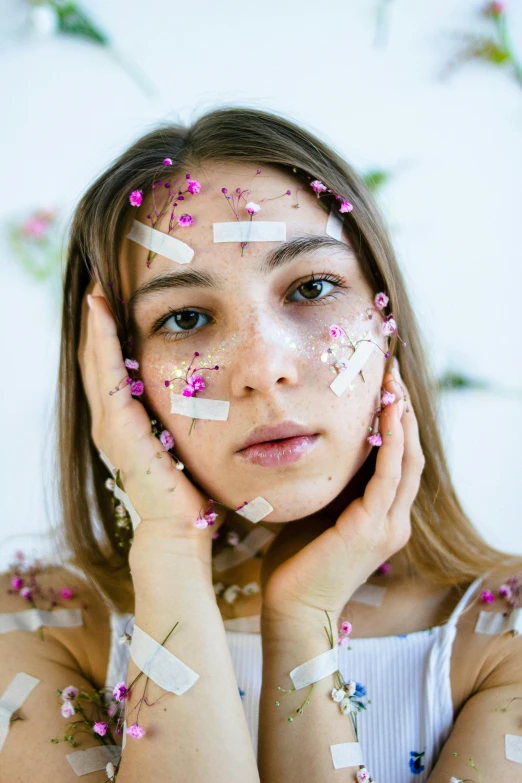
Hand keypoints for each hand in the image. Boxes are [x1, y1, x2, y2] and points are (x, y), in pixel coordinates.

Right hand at [78, 281, 219, 575]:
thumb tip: (218, 390)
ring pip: (96, 360)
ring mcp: (110, 423)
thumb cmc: (192, 490)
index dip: (111, 330)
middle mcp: (112, 419)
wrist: (180, 531)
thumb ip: (188, 416)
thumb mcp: (189, 441)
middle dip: (99, 318)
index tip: (119, 293)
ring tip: (97, 284)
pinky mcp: (118, 428)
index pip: (114, 365)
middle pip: (98, 357)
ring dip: (95, 321)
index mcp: (128, 420)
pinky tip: (100, 309)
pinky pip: (107, 376)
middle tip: (102, 278)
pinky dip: (101, 341)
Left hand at [260, 363, 424, 623]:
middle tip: (392, 371)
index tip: (384, 386)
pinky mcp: (372, 527)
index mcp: (382, 517)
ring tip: (394, 381)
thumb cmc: (296, 562)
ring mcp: (387, 524)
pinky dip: (392, 442)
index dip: (397, 422)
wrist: (291, 608)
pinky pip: (388, 475)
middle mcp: (393, 519)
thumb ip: (330, 487)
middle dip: (403, 410)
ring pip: (406, 460)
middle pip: (410, 454)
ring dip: (402, 418)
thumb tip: (318, 449)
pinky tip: (389, 413)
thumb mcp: (318, 513)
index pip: (398, 460)